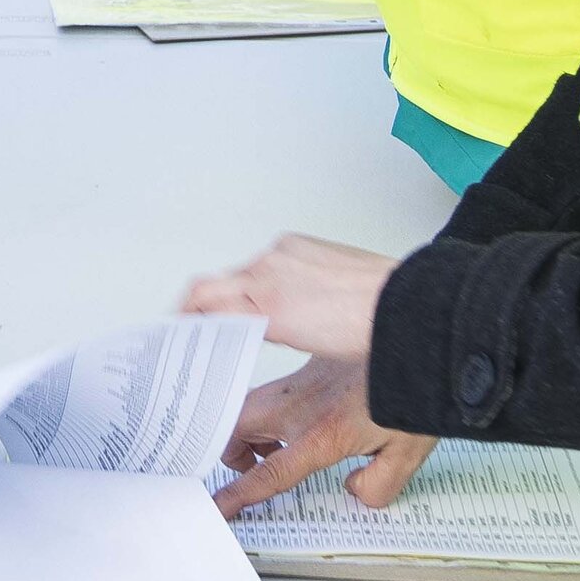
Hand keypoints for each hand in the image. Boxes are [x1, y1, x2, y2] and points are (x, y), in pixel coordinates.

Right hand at [182, 232, 396, 363]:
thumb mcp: (293, 334)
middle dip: (209, 305)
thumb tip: (218, 320)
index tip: (176, 326)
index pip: (203, 294)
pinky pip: (273, 262)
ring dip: (243, 295)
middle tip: (205, 329)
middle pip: (220, 282)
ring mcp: (289, 250)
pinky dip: (268, 282)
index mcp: (264, 287)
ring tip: (256, 322)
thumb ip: (248, 322)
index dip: (183, 313)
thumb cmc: (361, 327)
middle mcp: (271, 261)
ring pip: (248, 273)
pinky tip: (286, 302)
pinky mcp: (305, 245)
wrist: (404, 305)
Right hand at [208, 356, 433, 516]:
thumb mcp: (405, 455)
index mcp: (321, 434)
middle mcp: (299, 407)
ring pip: (246, 406)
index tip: (220, 505)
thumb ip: (378, 486)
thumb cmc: (411, 392)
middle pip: (234, 426)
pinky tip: (295, 419)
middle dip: (230, 450)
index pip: (269, 473)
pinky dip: (268, 411)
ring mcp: (297, 384)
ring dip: (248, 431)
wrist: (412, 338)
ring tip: (273, 446)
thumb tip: (357, 491)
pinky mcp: (303, 368)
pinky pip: (269, 391)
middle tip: (248, 466)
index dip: (240, 493)